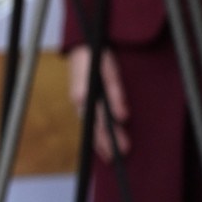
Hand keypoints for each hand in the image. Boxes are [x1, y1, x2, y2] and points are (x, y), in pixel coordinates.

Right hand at [67, 44, 131, 160]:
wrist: (82, 44)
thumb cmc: (96, 56)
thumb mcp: (109, 72)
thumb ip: (116, 94)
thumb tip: (122, 117)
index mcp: (85, 96)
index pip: (101, 123)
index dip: (111, 138)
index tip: (123, 150)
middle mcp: (80, 101)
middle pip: (95, 128)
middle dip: (107, 144)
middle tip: (120, 156)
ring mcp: (78, 101)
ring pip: (89, 125)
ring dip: (99, 141)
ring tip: (109, 155)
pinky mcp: (80, 99)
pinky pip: (87, 120)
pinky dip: (93, 132)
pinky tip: (99, 139)